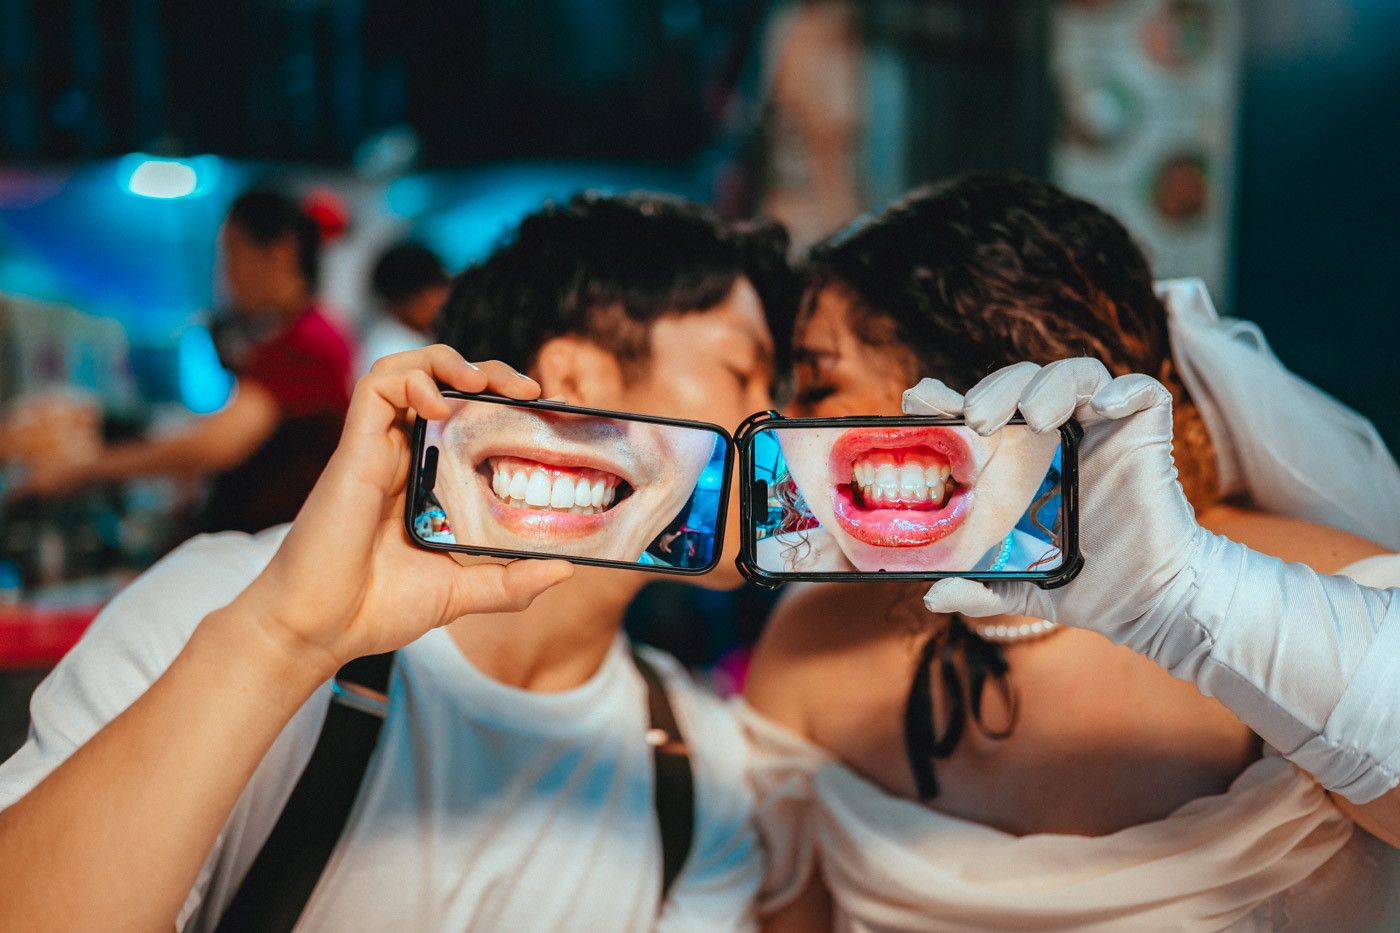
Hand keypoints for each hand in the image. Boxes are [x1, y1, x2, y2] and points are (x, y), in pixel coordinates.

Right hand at [233, 346, 572, 675]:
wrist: (320, 628)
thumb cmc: (378, 607)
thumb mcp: (462, 592)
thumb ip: (512, 583)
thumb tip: (565, 570)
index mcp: (433, 481)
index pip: (472, 420)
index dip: (508, 405)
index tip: (549, 413)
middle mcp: (407, 457)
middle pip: (447, 384)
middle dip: (491, 372)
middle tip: (531, 391)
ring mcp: (379, 449)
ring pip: (410, 370)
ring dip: (450, 360)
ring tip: (485, 381)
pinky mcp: (354, 449)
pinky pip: (377, 387)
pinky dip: (412, 379)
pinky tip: (440, 401)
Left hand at [903, 358, 1204, 638]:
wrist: (1147, 603)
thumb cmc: (1086, 587)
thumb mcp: (1018, 587)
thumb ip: (977, 590)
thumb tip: (932, 595)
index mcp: (1021, 460)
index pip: (982, 409)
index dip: (950, 398)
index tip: (919, 400)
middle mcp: (1060, 436)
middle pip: (1023, 381)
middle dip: (996, 388)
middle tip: (976, 418)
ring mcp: (1104, 430)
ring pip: (1076, 374)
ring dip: (1048, 383)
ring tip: (1031, 416)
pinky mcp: (1146, 435)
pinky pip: (1145, 392)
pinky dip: (1125, 389)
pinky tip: (1104, 408)